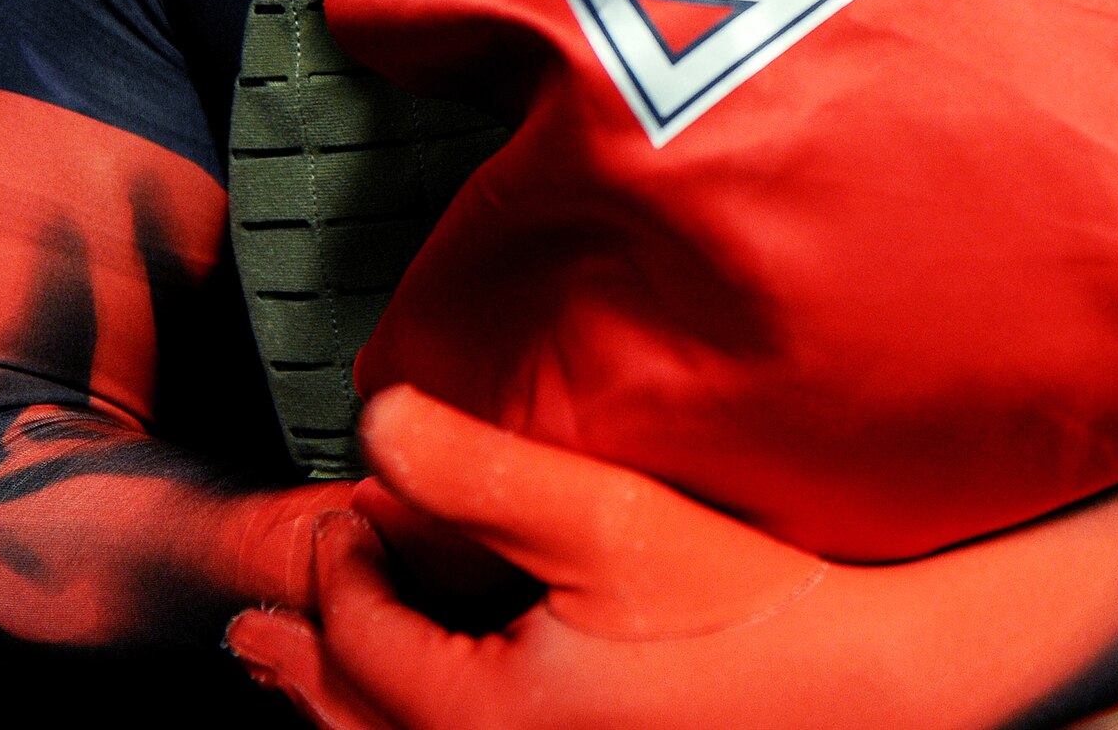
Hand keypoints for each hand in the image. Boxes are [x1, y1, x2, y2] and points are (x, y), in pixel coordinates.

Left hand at [225, 386, 1117, 729]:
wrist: (869, 692)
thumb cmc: (744, 607)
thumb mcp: (604, 519)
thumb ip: (477, 469)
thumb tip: (376, 418)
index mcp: (479, 718)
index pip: (359, 641)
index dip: (334, 570)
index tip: (340, 513)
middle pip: (357, 725)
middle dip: (299, 668)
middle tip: (248, 637)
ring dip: (341, 713)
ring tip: (305, 685)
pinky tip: (425, 709)